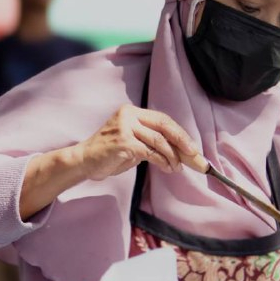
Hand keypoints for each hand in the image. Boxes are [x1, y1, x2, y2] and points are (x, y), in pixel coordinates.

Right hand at [76, 104, 199, 180]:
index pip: (163, 120)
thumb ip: (152, 142)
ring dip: (172, 156)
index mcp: (132, 112)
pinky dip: (162, 161)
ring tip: (178, 168)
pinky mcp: (123, 142)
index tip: (192, 148)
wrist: (84, 161)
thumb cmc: (110, 154)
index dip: (180, 134)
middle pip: (164, 125)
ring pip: (159, 140)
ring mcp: (125, 127)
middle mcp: (129, 115)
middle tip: (195, 155)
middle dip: (183, 141)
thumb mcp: (133, 142)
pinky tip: (167, 168)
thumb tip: (180, 151)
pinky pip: (150, 152)